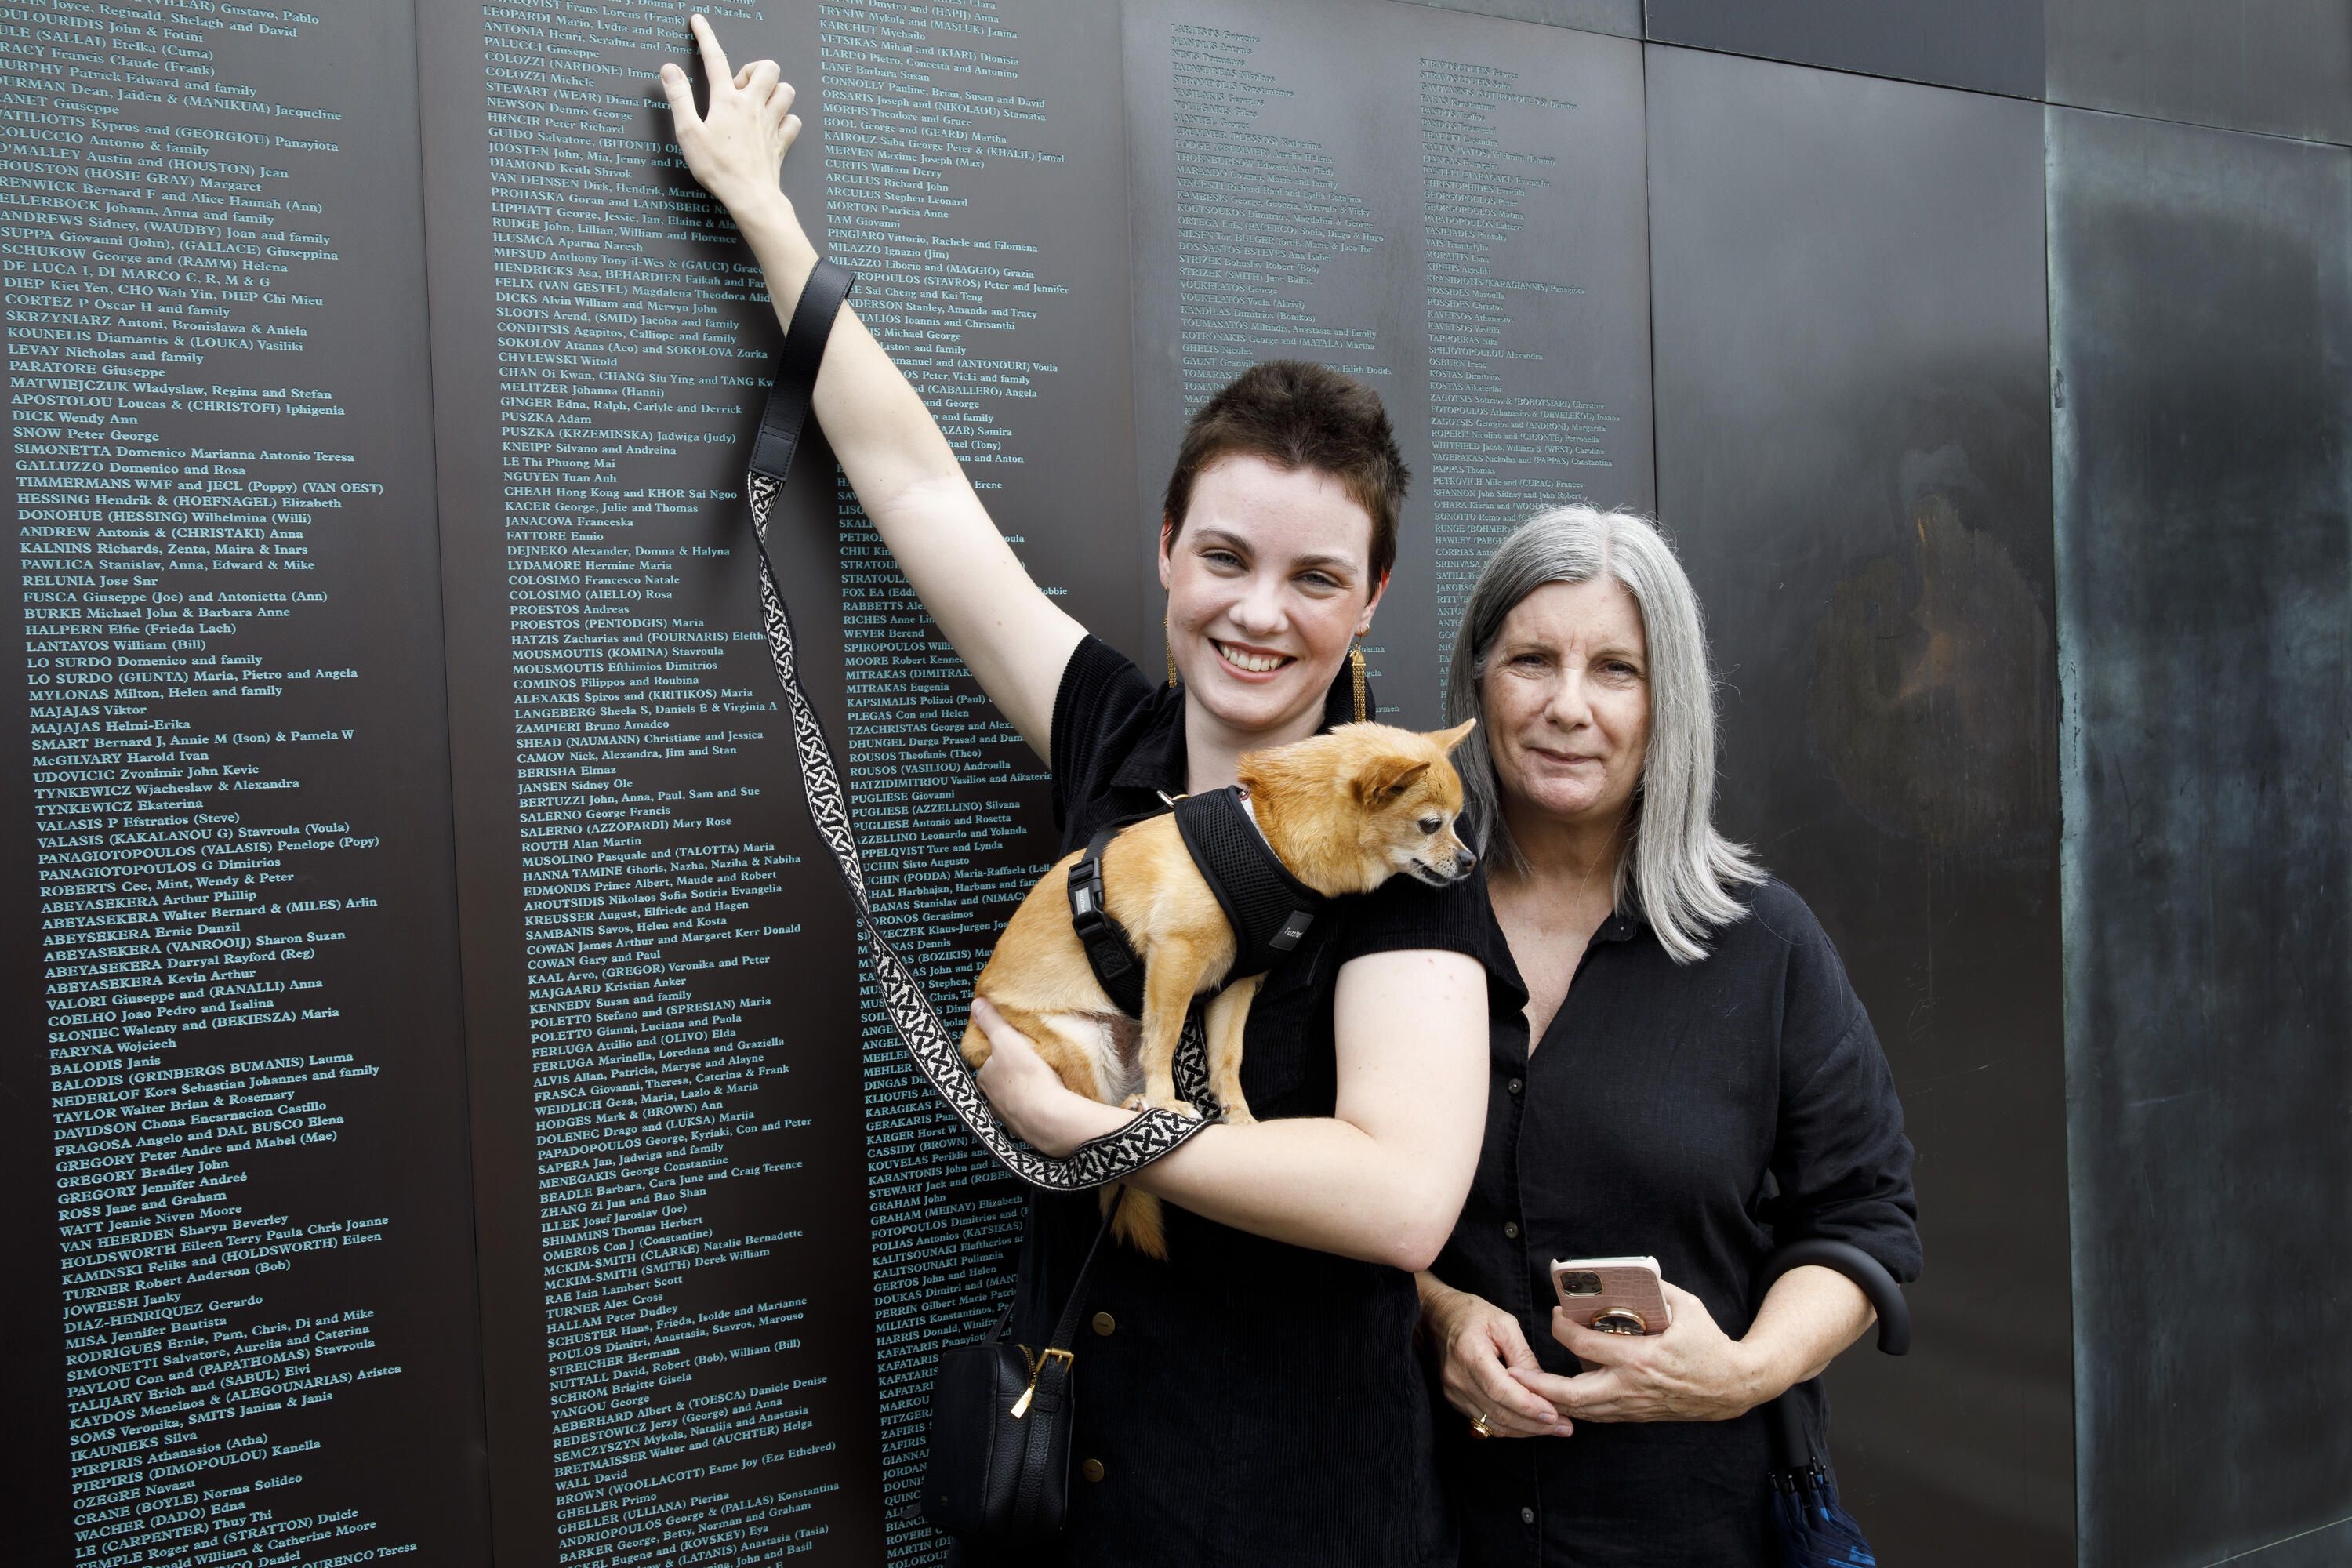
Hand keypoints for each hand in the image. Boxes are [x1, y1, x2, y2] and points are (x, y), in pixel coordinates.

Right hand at [658, 14, 802, 227]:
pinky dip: (786, 120)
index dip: (705, 37)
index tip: (698, 22)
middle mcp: (753, 106)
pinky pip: (794, 121)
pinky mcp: (782, 142)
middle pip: (767, 67)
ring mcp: (771, 123)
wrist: (750, 196)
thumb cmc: (717, 168)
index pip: (715, 59)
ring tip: (758, 104)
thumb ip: (679, 97)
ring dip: (774, 91)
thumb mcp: (688, 132)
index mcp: (726, 101)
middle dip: (755, 69)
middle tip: (740, 88)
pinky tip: (773, 128)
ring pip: (786, 90)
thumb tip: (669, 70)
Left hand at [968, 998, 1118, 1158]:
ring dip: (1025, 1095)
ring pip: (1014, 1102)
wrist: (1048, 1117)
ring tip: (1042, 1084)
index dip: (999, 1056)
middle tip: (1031, 1066)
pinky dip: (1036, 1109)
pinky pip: (1030, 1116)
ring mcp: (1010, 1118)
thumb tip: (976, 1004)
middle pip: (1001, 1084)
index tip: (1014, 1051)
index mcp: (985, 1079)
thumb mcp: (1007, 1039)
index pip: (987, 1064)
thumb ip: (992, 1021)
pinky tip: (1048, 1103)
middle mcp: (992, 1101)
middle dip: (1012, 1077)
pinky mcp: (1028, 1130)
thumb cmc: (1026, 1077)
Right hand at [1422, 1282, 1572, 1438]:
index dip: (1529, 1406)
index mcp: (1470, 1354)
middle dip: (1535, 1424)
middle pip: (1499, 1413)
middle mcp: (1458, 1379)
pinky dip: (1511, 1426)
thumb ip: (1523, 1355)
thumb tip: (1544, 1386)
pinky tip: (1531, 1425)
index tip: (1555, 1414)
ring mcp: (1453, 1392)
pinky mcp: (1455, 1400)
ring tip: (1555, 1429)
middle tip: (1565, 1427)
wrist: (1436, 1316)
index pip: (1501, 1390)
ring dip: (1526, 1430)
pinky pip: (1485, 1421)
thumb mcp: (1504, 1323)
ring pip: (1493, 1423)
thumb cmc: (1472, 1314)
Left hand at [1516, 1281, 1773, 1422]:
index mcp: (1641, 1358)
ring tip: (1527, 1386)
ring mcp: (1633, 1406)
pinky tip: (1559, 1395)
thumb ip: (1654, 1289)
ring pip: (1581, 1410)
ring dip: (1552, 1399)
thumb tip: (1625, 1274)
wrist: (1733, 1387)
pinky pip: (1597, 1415)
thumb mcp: (1686, 1306)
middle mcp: (1631, 1387)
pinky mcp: (1636, 1415)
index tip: (1555, 1313)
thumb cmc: (1709, 1343)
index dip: (1563, 1328)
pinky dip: (1575, 1406)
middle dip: (1539, 1385)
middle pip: (1572, 1393)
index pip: (1586, 1345)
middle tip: (1515, 1372)